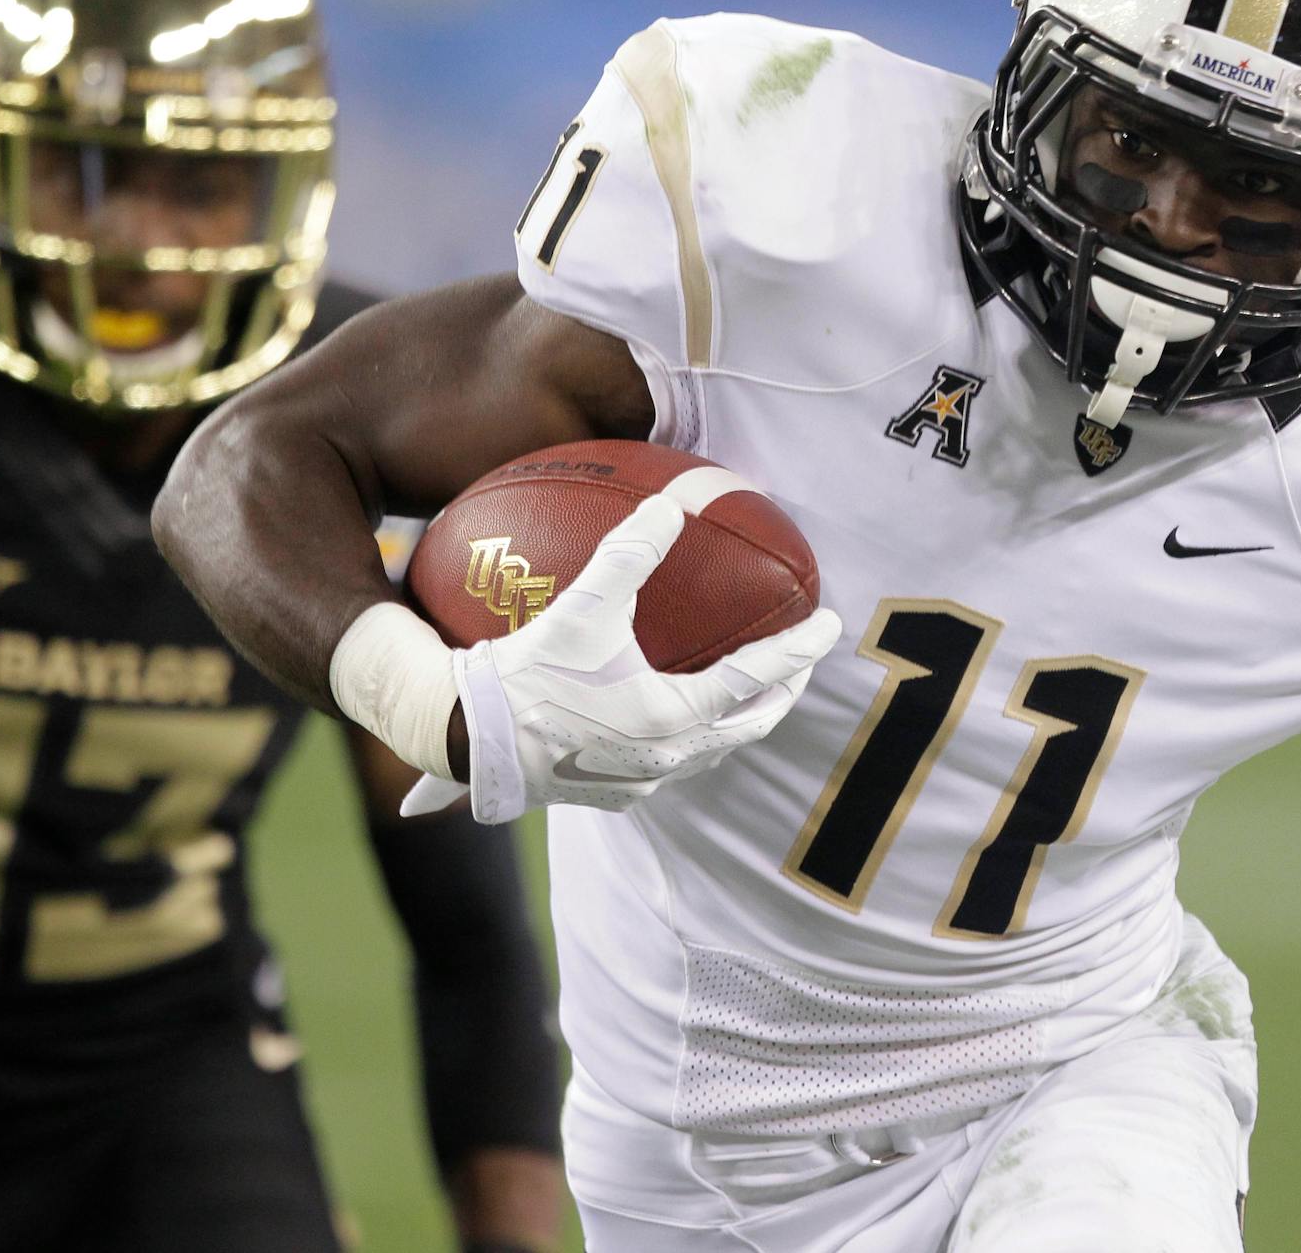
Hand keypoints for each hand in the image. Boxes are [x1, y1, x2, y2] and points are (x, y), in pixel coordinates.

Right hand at [402, 494, 840, 822]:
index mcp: (674, 716)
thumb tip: (670, 507)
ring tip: (751, 690)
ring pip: (713, 750)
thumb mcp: (584, 605)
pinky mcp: (615, 794)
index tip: (832, 623)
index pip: (758, 678)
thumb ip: (631, 553)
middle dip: (783, 691)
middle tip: (802, 661)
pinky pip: (671, 765)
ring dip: (739, 718)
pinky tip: (678, 716)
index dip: (799, 648)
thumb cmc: (529, 671)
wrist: (468, 738)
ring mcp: (643, 782)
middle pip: (749, 725)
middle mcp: (669, 758)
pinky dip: (692, 737)